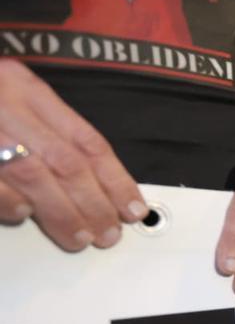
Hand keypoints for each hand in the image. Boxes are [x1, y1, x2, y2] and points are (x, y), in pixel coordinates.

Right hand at [0, 59, 147, 249]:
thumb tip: (92, 183)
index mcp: (23, 86)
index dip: (115, 178)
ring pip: (33, 175)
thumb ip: (44, 131)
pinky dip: (10, 203)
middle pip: (65, 161)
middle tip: (108, 233)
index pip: (85, 139)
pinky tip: (24, 216)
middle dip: (93, 203)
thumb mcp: (7, 100)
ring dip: (61, 212)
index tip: (133, 207)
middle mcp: (3, 102)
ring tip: (79, 237)